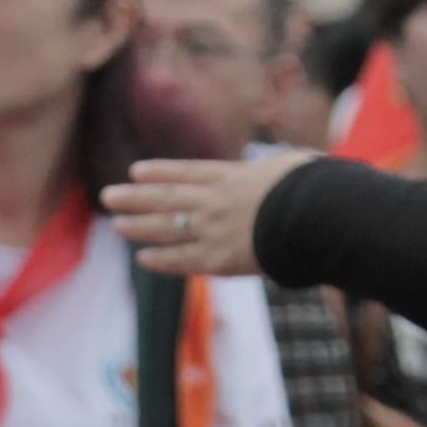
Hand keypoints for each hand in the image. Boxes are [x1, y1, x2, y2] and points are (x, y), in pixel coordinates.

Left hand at [104, 151, 304, 279]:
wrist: (317, 216)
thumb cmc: (315, 190)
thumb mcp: (292, 167)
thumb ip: (275, 169)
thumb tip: (282, 165)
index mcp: (234, 177)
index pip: (188, 173)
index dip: (161, 173)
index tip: (136, 172)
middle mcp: (217, 201)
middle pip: (168, 197)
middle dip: (136, 197)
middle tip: (108, 196)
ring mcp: (216, 230)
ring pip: (168, 227)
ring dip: (139, 226)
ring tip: (116, 225)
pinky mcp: (221, 259)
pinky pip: (185, 260)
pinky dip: (162, 259)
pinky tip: (143, 258)